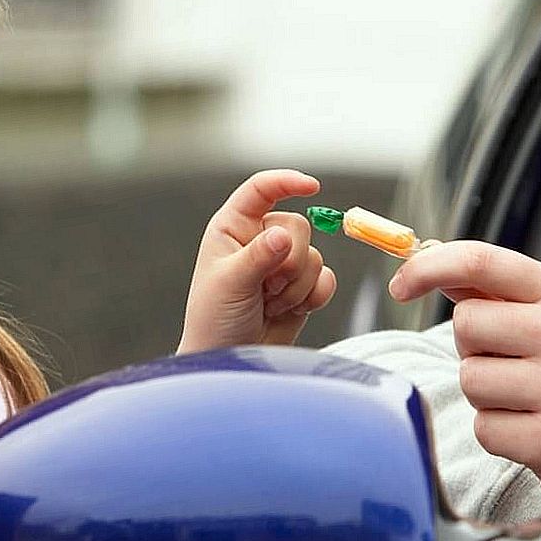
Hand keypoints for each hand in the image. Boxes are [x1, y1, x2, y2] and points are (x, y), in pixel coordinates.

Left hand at [177, 170, 337, 353]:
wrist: (230, 358)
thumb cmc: (214, 320)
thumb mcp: (229, 284)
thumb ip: (257, 257)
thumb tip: (282, 235)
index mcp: (232, 228)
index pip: (260, 190)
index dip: (286, 182)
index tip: (312, 186)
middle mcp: (259, 240)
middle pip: (299, 227)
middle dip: (288, 263)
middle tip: (265, 288)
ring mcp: (282, 264)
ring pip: (314, 256)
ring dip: (295, 287)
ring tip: (268, 304)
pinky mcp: (302, 287)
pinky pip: (326, 278)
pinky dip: (313, 296)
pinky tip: (290, 310)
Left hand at [389, 241, 540, 487]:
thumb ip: (486, 285)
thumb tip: (426, 255)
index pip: (481, 262)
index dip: (428, 268)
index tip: (401, 285)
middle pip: (466, 323)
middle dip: (474, 345)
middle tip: (511, 360)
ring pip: (469, 378)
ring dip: (483, 391)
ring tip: (523, 394)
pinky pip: (482, 427)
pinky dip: (496, 430)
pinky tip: (529, 425)